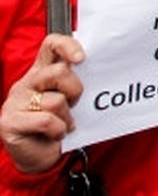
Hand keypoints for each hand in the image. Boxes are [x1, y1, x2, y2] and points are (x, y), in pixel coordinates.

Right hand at [0, 35, 84, 173]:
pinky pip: (46, 121)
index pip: (51, 45)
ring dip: (66, 117)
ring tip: (63, 124)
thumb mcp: (70, 100)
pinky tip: (56, 134)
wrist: (38, 157)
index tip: (82, 58)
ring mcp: (15, 102)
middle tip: (74, 104)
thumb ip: (76, 82)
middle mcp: (27, 83)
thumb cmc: (58, 125)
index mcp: (41, 72)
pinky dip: (58, 130)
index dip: (67, 46)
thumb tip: (101, 68)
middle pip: (58, 72)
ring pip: (55, 100)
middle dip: (75, 90)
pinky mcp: (10, 122)